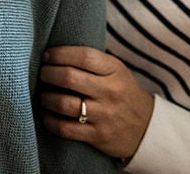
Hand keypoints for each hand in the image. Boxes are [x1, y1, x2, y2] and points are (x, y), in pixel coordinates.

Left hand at [40, 46, 154, 159]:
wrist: (146, 128)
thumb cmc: (123, 93)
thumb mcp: (117, 71)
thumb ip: (93, 62)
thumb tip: (56, 52)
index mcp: (115, 70)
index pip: (83, 56)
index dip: (60, 54)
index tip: (47, 56)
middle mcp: (110, 92)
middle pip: (68, 77)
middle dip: (48, 73)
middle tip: (42, 73)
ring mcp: (104, 115)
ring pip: (63, 103)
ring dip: (46, 97)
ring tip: (43, 94)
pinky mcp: (98, 136)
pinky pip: (65, 128)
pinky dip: (50, 120)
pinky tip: (47, 115)